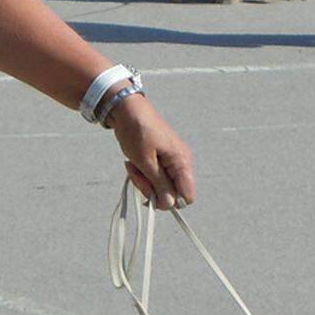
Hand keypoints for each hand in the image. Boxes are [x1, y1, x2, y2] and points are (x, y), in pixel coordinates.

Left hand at [108, 96, 195, 210]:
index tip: (151, 191)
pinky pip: (155, 178)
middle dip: (152, 189)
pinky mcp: (163, 161)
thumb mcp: (145, 161)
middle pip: (172, 194)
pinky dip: (144, 175)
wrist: (128, 110)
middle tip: (136, 174)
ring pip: (161, 187)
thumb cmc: (137, 131)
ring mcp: (172, 162)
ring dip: (144, 182)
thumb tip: (170, 204)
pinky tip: (135, 164)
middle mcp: (181, 163)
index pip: (187, 197)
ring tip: (133, 166)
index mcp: (181, 162)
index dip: (170, 200)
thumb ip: (159, 184)